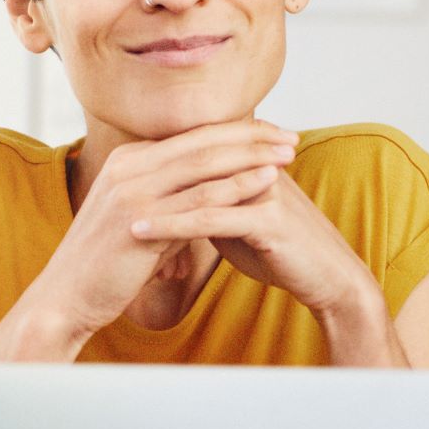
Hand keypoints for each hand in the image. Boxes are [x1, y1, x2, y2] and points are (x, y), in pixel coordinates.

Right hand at [28, 119, 300, 339]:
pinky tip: (267, 183)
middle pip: (201, 141)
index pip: (190, 136)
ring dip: (252, 156)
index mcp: (126, 160)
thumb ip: (166, 197)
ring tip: (288, 154)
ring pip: (204, 164)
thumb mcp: (136, 218)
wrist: (66, 297)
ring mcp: (131, 191)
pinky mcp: (140, 220)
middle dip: (251, 136)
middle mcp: (127, 166)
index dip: (234, 132)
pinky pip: (199, 198)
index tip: (270, 133)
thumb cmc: (104, 264)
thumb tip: (204, 193)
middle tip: (289, 136)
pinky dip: (237, 187)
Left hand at [127, 156, 380, 322]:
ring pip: (196, 188)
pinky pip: (209, 219)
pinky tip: (140, 233)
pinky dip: (171, 225)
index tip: (113, 175)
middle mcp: (256, 166)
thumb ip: (209, 203)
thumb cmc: (282, 251)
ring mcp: (264, 189)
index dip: (156, 162)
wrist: (327, 278)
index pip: (194, 151)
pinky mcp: (269, 219)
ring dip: (151, 199)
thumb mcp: (238, 222)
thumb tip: (175, 199)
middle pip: (192, 161)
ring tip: (111, 210)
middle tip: (101, 187)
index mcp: (250, 162)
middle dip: (147, 176)